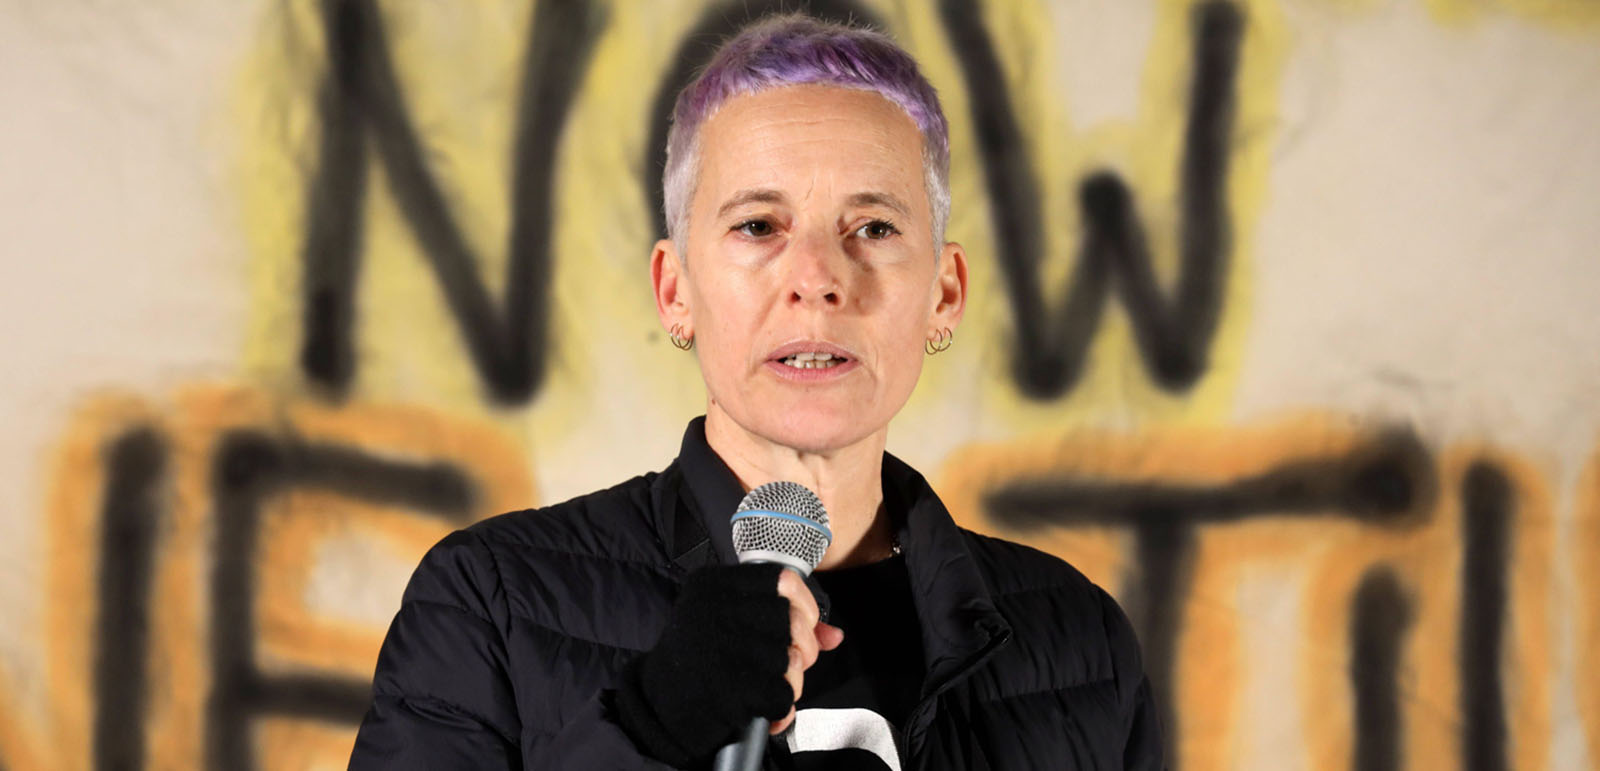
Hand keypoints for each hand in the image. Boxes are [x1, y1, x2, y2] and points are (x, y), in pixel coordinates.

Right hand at [611, 563, 834, 765]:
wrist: (657, 704)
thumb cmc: (700, 660)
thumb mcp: (731, 625)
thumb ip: (782, 622)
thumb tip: (834, 636)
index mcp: (715, 585)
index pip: (784, 579)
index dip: (805, 606)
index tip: (801, 626)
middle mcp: (715, 609)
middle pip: (794, 620)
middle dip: (803, 648)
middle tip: (789, 663)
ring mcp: (720, 647)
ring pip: (792, 660)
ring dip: (789, 681)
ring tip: (768, 686)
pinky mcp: (726, 686)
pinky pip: (781, 694)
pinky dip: (778, 707)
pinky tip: (761, 706)